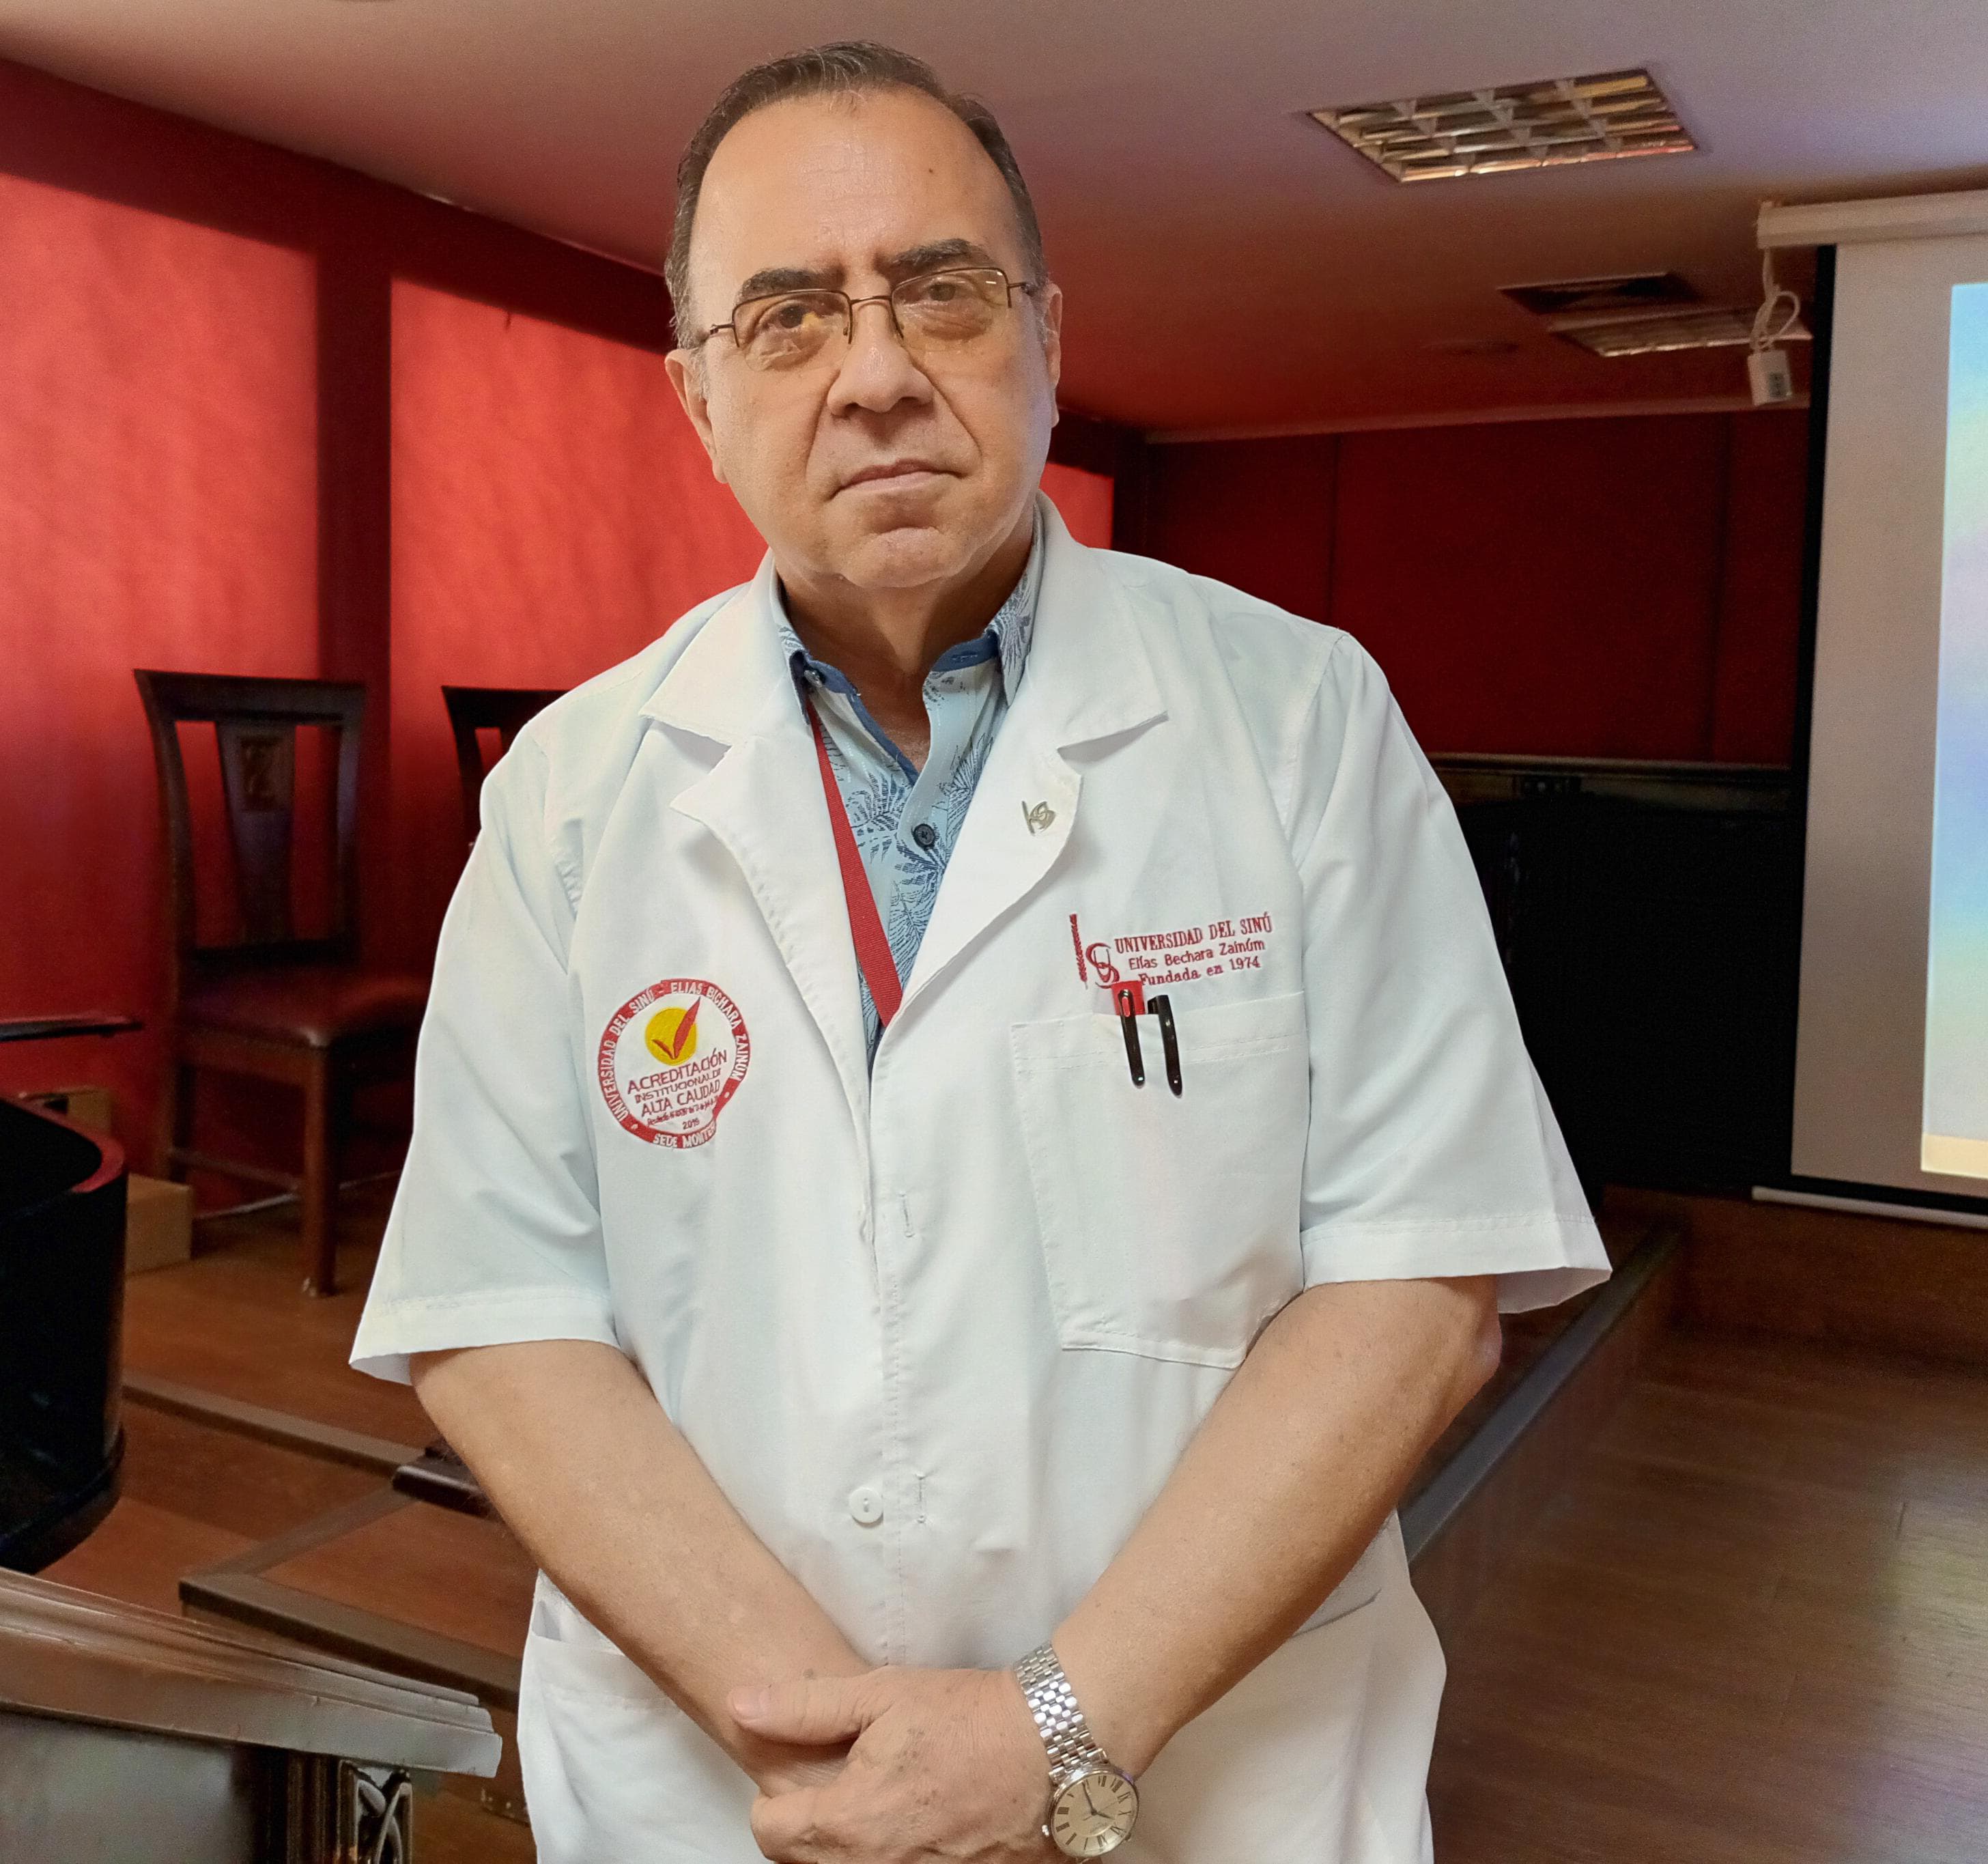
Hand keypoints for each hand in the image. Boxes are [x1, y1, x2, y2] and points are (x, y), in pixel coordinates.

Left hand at [730, 1666, 1054, 1862]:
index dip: (777, 1801)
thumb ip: (803, 1708)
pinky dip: (897, 1858)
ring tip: (885, 1806)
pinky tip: (922, 1827)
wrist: (1051, 1748)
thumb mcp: (880, 1695)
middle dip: (812, 1831)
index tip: (803, 1780)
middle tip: (847, 1789)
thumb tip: (740, 1705)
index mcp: (848, 1823)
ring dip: (854, 1848)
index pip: (768, 1834)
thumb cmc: (966, 1717)